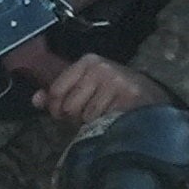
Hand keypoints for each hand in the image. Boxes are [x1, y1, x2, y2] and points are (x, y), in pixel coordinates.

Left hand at [33, 55, 169, 125]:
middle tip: (92, 115)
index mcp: (88, 62)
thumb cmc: (115, 95)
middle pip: (69, 106)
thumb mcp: (86, 88)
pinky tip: (115, 119)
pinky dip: (107, 126)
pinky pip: (103, 122)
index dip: (57, 108)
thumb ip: (59, 94)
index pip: (57, 90)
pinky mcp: (127, 97)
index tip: (63, 114)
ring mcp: (115, 82)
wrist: (153, 100)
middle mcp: (100, 68)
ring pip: (86, 117)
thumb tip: (35, 99)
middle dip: (77, 118)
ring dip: (93, 123)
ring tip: (106, 116)